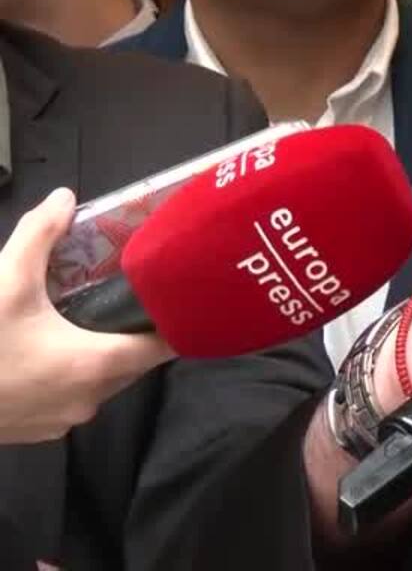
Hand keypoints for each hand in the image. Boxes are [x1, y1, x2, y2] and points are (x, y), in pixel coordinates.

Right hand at [0, 189, 172, 443]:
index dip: (174, 318)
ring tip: (88, 314)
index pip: (165, 345)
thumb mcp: (6, 281)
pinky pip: (71, 396)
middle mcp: (93, 398)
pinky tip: (49, 346)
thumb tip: (65, 198)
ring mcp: (65, 420)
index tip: (176, 293)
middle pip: (134, 361)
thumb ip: (40, 235)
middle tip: (127, 292)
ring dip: (98, 351)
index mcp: (99, 364)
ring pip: (102, 380)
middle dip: (132, 329)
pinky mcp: (39, 431)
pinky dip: (69, 372)